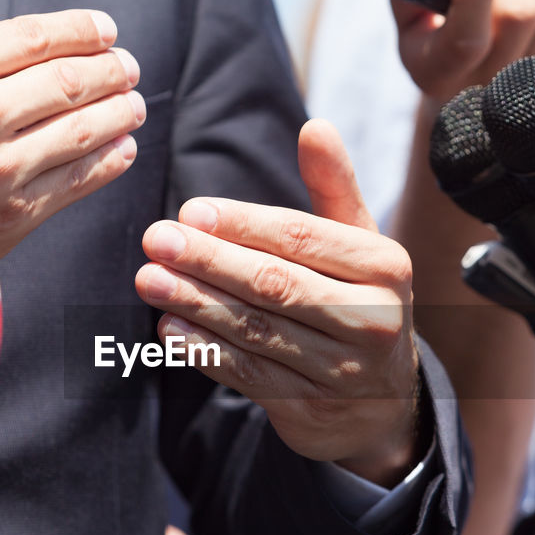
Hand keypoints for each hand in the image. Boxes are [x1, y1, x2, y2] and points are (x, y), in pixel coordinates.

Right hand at [0, 0, 143, 257]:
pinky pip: (78, 182)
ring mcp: (1, 168)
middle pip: (69, 80)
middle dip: (110, 69)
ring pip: (84, 129)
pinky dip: (109, 163)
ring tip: (133, 103)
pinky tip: (122, 150)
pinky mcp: (15, 214)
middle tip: (126, 66)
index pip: (33, 38)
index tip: (103, 30)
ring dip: (119, 111)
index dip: (80, 30)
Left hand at [135, 120, 420, 486]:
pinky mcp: (308, 409)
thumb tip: (315, 125)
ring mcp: (341, 372)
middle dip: (210, 262)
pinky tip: (169, 330)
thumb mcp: (361, 246)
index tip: (191, 211)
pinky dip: (205, 352)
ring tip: (149, 279)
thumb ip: (334, 189)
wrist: (383, 402)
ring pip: (258, 331)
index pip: (304, 239)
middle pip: (277, 285)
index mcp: (385, 268)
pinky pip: (249, 376)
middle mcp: (372, 321)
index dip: (244, 225)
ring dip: (196, 304)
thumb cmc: (361, 303)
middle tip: (156, 240)